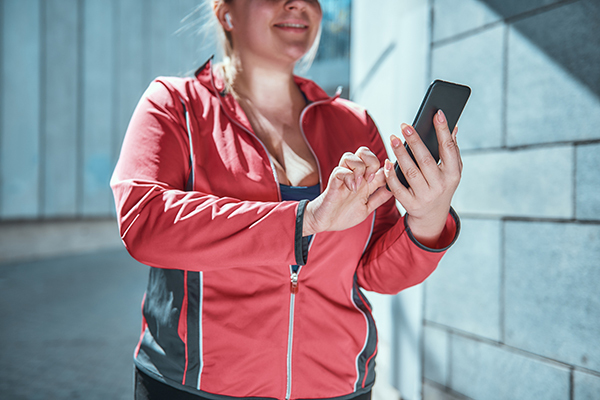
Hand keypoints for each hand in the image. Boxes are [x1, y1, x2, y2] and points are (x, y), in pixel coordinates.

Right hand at [303, 147, 392, 234]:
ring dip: (359, 168)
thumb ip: (379, 198)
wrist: (324, 223)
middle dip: (371, 161)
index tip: (388, 179)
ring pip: (350, 156)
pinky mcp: (333, 183)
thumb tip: (394, 189)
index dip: (385, 167)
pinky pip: (340, 170)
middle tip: (370, 179)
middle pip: (363, 151)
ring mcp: (343, 178)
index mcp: (364, 181)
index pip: (376, 162)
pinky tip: (351, 189)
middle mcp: (354, 176)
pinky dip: (348, 178)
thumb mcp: (367, 208)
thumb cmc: (343, 215)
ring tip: (360, 185)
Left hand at [383, 109, 461, 246]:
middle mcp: (440, 185)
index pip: (449, 149)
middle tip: (404, 125)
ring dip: (400, 154)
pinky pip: (398, 188)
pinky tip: (386, 162)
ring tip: (393, 138)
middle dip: (415, 141)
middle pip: (426, 160)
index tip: (438, 113)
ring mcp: (425, 196)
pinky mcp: (411, 204)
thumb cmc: (442, 185)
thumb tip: (453, 126)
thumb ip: (452, 150)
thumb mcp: (452, 170)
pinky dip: (391, 175)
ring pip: (410, 172)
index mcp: (453, 174)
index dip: (443, 131)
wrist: (433, 215)